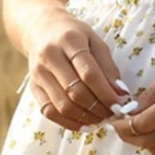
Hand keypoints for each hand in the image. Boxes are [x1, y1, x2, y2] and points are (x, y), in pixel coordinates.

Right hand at [27, 9, 136, 132]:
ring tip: (102, 119)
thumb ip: (108, 67)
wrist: (41, 29)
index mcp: (69, 41)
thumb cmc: (74, 35)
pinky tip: (85, 125)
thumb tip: (121, 93)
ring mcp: (38, 73)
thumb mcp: (95, 41)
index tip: (120, 104)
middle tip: (113, 114)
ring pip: (62, 105)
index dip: (106, 93)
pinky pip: (49, 111)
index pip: (89, 73)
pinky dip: (69, 123)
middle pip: (75, 92)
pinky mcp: (33, 87)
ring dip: (85, 117)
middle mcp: (50, 56)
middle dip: (98, 108)